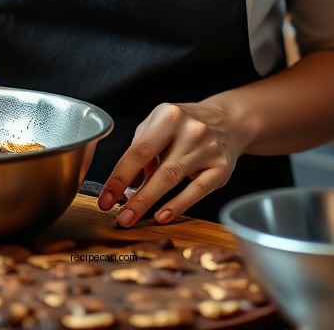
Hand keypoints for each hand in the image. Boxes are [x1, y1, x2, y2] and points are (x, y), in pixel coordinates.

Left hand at [97, 100, 246, 226]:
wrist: (228, 120)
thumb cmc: (185, 125)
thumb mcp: (159, 124)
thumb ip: (140, 149)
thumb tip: (125, 184)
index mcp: (169, 115)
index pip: (139, 150)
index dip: (119, 177)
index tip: (105, 198)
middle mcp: (190, 130)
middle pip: (158, 168)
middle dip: (136, 196)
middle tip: (119, 216)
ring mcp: (208, 149)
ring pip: (174, 179)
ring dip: (150, 202)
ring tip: (131, 218)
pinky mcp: (222, 167)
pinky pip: (197, 190)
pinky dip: (179, 205)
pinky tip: (163, 216)